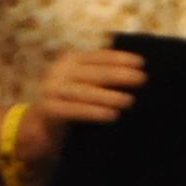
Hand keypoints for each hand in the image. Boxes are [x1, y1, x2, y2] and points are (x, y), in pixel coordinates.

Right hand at [23, 44, 147, 142]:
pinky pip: (75, 111)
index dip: (120, 58)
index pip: (99, 57)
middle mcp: (59, 71)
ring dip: (109, 96)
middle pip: (94, 73)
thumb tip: (136, 73)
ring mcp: (52, 90)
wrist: (42, 128)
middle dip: (120, 75)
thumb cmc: (72, 104)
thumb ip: (101, 76)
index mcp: (70, 60)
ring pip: (85, 92)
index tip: (142, 63)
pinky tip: (112, 115)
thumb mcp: (84, 85)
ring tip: (129, 100)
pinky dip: (94, 113)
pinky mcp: (49, 110)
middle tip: (142, 79)